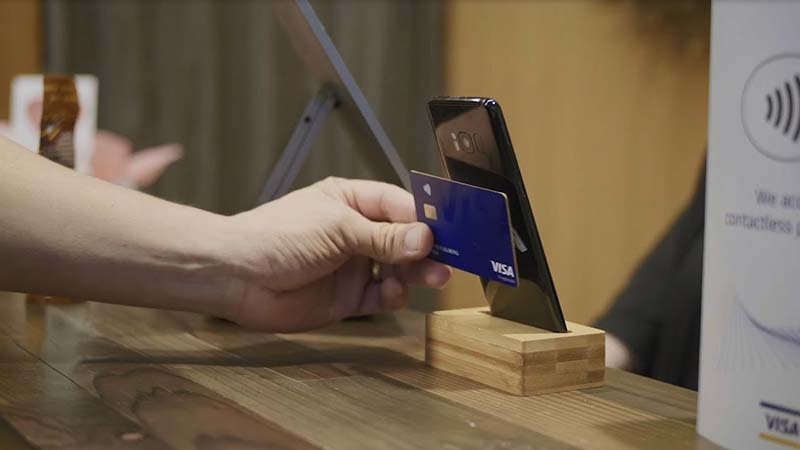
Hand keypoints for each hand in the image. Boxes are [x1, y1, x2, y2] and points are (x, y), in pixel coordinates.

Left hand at [222, 177, 450, 331]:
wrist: (237, 277)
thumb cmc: (275, 237)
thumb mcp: (337, 228)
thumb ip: (383, 237)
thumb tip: (425, 237)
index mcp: (350, 202)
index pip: (398, 205)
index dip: (424, 217)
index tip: (451, 227)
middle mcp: (354, 233)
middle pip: (403, 239)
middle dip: (427, 248)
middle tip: (449, 257)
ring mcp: (351, 266)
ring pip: (397, 269)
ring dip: (416, 273)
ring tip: (432, 277)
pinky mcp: (346, 298)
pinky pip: (380, 297)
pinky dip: (393, 297)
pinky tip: (395, 293)